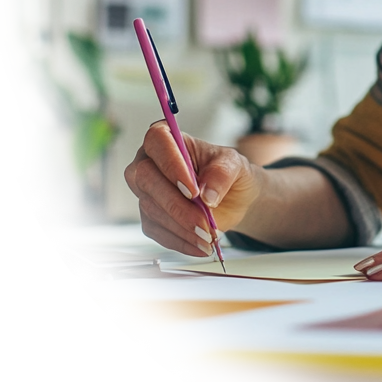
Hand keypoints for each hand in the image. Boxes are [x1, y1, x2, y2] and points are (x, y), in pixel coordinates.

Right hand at [124, 120, 262, 257]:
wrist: (234, 197)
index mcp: (167, 137)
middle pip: (147, 179)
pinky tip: (198, 245)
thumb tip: (206, 193)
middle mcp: (149, 162)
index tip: (192, 188)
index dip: (171, 165)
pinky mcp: (149, 216)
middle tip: (204, 221)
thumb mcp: (235, 164)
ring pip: (152, 208)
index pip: (157, 141)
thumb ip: (222, 173)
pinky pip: (156, 230)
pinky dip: (179, 240)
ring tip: (208, 236)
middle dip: (177, 204)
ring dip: (182, 226)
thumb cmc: (229, 172)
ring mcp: (146, 190)